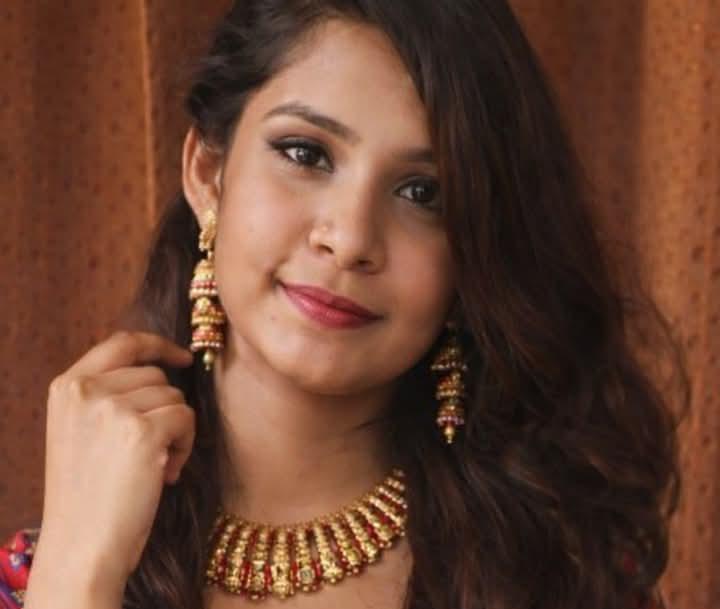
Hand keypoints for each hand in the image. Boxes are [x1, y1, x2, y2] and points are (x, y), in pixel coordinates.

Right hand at [30, 330, 195, 596]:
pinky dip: (186, 445)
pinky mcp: (142, 430)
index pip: (122, 342)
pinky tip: (165, 473)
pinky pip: (186, 418)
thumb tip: (163, 370)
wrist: (83, 544)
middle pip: (156, 376)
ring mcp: (113, 407)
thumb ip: (107, 394)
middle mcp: (86, 389)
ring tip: (153, 466)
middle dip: (164, 409)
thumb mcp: (81, 429)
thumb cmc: (89, 494)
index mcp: (67, 386)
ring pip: (174, 397)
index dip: (158, 345)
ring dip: (176, 431)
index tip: (182, 357)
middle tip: (152, 450)